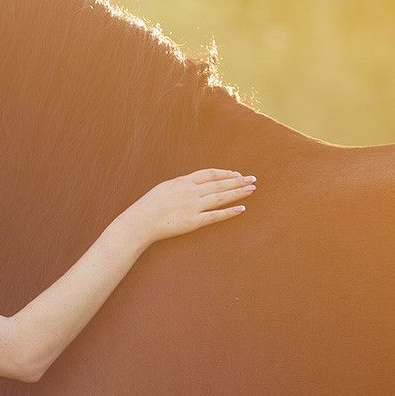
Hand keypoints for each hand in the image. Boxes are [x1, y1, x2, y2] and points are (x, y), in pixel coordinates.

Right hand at [116, 169, 255, 246]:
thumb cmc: (149, 205)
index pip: (209, 174)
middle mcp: (190, 192)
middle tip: (253, 179)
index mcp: (183, 182)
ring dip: (238, 193)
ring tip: (251, 190)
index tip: (237, 174)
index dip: (225, 173)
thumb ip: (181, 185)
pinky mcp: (194, 222)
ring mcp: (193, 207)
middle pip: (219, 184)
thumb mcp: (165, 187)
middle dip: (238, 181)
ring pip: (221, 197)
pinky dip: (229, 212)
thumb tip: (194, 183)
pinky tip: (241, 208)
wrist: (141, 221)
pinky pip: (215, 216)